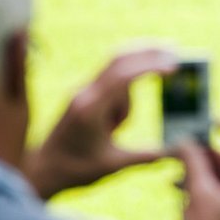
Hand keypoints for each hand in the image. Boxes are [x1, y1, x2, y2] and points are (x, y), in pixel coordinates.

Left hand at [23, 48, 177, 198]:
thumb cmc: (76, 169)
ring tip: (113, 132)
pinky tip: (113, 125)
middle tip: (174, 49)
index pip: (123, 76)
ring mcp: (84, 91)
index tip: (173, 67)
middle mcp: (85, 93)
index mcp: (91, 108)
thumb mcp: (114, 165)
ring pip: (117, 78)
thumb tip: (177, 152)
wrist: (42, 169)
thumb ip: (147, 156)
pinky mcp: (85, 95)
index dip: (150, 67)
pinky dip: (123, 96)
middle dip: (148, 53)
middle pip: (120, 60)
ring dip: (128, 102)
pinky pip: (110, 87)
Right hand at [179, 127, 219, 219]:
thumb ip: (193, 162)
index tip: (214, 121)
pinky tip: (178, 183)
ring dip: (199, 169)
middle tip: (184, 143)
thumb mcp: (197, 193)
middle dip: (205, 154)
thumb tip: (186, 140)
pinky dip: (200, 184)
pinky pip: (217, 191)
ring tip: (176, 163)